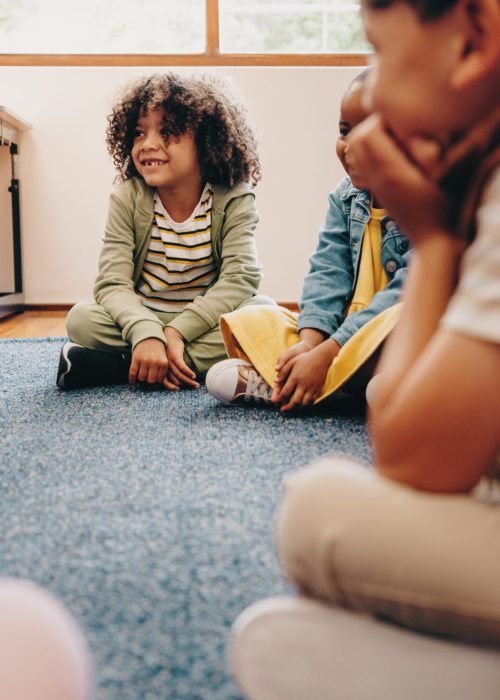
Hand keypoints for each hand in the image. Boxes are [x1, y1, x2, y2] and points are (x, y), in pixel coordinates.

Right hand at [129, 338, 167, 384]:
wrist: (149, 337)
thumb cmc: (158, 351)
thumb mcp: (164, 359)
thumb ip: (161, 371)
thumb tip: (155, 386)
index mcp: (164, 363)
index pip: (159, 380)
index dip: (156, 383)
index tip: (153, 382)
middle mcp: (154, 362)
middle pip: (150, 380)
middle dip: (148, 382)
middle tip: (147, 380)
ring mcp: (144, 360)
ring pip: (141, 377)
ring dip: (141, 379)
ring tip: (141, 377)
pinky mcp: (136, 359)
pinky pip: (132, 372)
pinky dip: (131, 379)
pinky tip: (132, 382)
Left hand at [163, 327, 198, 390]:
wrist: (170, 336)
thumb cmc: (169, 351)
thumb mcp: (167, 361)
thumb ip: (170, 371)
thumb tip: (177, 382)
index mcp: (161, 369)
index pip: (165, 383)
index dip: (171, 388)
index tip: (178, 390)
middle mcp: (164, 367)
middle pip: (175, 381)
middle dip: (185, 385)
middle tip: (193, 387)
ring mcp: (170, 362)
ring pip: (180, 376)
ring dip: (189, 381)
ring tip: (196, 384)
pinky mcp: (176, 357)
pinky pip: (182, 368)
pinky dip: (188, 373)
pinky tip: (193, 376)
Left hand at [272, 339, 339, 411]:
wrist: (321, 358)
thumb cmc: (305, 358)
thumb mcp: (292, 362)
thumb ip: (283, 371)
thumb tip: (275, 381)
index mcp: (295, 378)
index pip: (285, 392)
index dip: (279, 399)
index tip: (275, 402)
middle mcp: (303, 384)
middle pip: (295, 401)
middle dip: (288, 407)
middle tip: (283, 409)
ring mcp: (311, 387)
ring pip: (304, 403)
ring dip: (298, 408)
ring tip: (293, 409)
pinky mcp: (318, 388)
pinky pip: (312, 400)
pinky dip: (307, 404)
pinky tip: (303, 404)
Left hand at [346, 114, 452, 244]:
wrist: (432, 239)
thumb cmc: (444, 207)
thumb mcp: (441, 178)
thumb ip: (426, 154)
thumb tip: (412, 136)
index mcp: (391, 172)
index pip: (368, 133)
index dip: (383, 120)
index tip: (404, 124)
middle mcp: (377, 178)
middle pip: (356, 139)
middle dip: (373, 126)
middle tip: (398, 129)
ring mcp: (374, 186)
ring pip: (355, 151)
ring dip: (370, 139)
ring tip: (395, 140)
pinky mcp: (376, 191)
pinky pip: (360, 164)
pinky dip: (369, 153)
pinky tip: (393, 155)